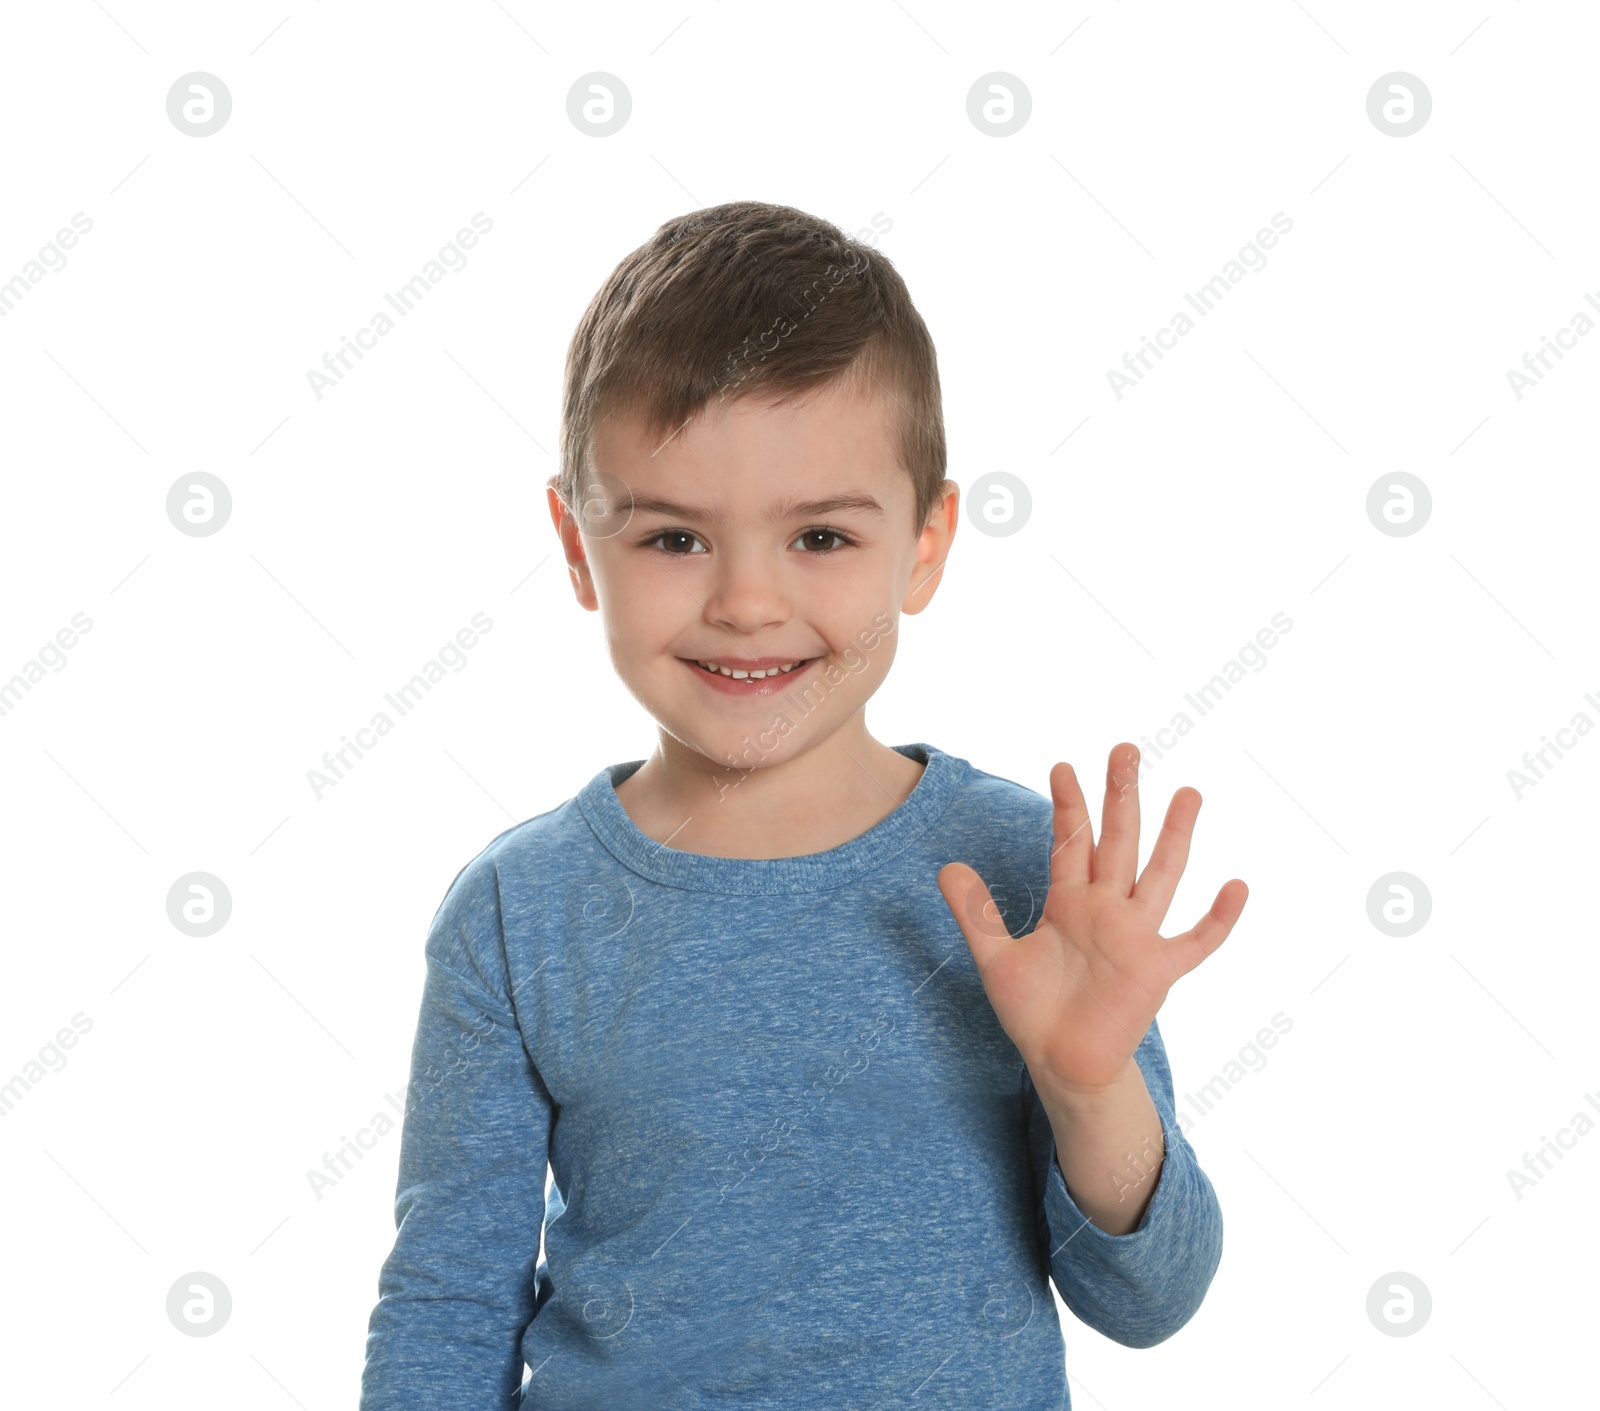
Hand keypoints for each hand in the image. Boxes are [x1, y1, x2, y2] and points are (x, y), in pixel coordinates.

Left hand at [937, 744, 1247, 1098]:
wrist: (1059, 1063)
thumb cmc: (1032, 1011)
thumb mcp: (994, 957)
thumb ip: (975, 912)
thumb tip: (945, 867)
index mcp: (1070, 902)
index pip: (1071, 842)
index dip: (1068, 806)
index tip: (1062, 765)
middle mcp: (1107, 910)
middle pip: (1118, 842)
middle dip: (1121, 796)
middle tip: (1125, 749)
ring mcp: (1136, 936)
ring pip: (1160, 875)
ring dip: (1175, 835)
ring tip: (1189, 792)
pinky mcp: (1157, 970)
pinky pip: (1195, 941)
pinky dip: (1217, 918)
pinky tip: (1236, 885)